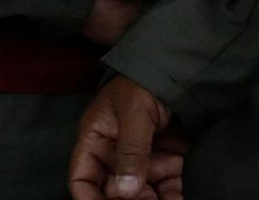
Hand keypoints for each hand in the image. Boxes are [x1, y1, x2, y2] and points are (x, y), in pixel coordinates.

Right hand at [68, 76, 185, 198]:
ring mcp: (139, 160)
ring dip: (152, 199)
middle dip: (127, 199)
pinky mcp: (163, 161)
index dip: (89, 198)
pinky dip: (170, 196)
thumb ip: (130, 152)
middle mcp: (113, 154)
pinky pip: (163, 187)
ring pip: (140, 193)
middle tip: (147, 199)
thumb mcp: (133, 114)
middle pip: (112, 190)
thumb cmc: (143, 84)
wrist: (177, 72)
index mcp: (94, 139)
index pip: (81, 177)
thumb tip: (125, 192)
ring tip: (167, 191)